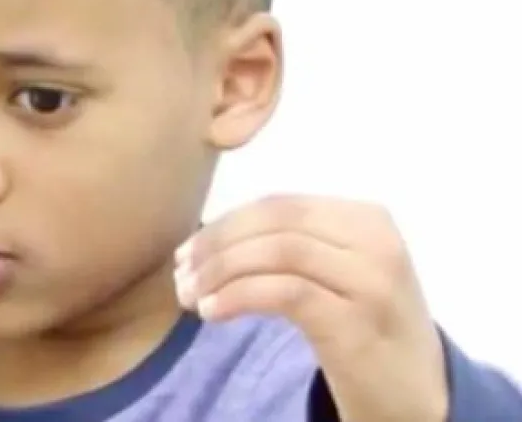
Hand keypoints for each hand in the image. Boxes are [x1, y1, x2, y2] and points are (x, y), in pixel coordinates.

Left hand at [173, 194, 447, 420]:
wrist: (417, 394)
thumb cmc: (365, 329)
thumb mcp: (339, 272)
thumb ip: (293, 244)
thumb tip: (209, 237)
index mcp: (367, 219)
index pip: (279, 205)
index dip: (224, 224)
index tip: (187, 252)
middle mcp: (376, 242)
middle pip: (276, 222)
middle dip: (217, 244)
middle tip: (181, 274)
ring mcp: (372, 282)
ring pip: (277, 252)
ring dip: (221, 272)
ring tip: (191, 297)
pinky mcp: (357, 322)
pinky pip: (285, 293)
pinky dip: (238, 296)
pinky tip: (211, 311)